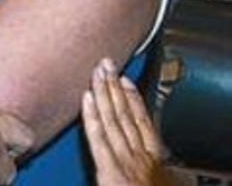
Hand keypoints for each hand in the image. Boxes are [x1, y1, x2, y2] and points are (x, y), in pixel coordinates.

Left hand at [82, 59, 168, 185]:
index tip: (124, 80)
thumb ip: (131, 171)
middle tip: (105, 62)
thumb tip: (127, 164)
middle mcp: (140, 159)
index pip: (141, 124)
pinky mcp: (111, 172)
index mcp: (150, 163)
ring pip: (114, 121)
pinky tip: (87, 97)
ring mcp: (126, 164)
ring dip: (105, 93)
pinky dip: (93, 116)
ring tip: (96, 71)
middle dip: (115, 87)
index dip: (133, 100)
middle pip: (126, 116)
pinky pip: (99, 139)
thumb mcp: (138, 183)